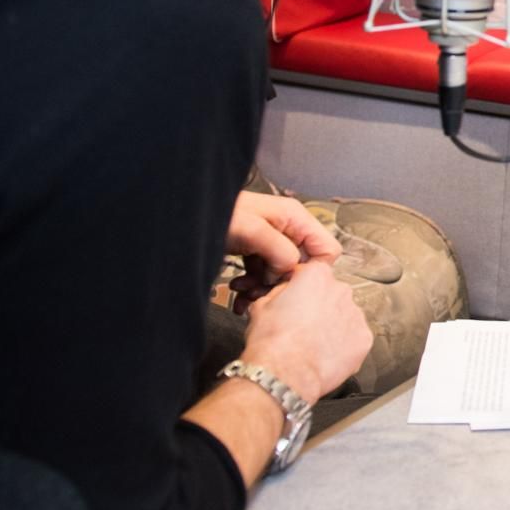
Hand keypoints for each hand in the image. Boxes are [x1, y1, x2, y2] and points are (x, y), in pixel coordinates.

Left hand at [227, 191, 339, 312]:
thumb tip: (291, 270)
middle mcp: (287, 229)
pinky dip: (252, 286)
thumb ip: (280, 250)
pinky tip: (237, 291)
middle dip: (282, 283)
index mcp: (294, 218)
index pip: (326, 249)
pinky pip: (263, 274)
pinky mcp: (255, 250)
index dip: (312, 270)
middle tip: (261, 293)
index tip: (290, 283)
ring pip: (282, 273)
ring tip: (243, 294)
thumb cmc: (216, 214)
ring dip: (264, 288)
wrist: (183, 217)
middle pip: (302, 265)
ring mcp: (271, 241)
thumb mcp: (252, 230)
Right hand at [240, 260, 371, 403]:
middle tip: (303, 327)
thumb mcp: (262, 305)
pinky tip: (326, 355)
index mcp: (317, 276)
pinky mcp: (364, 338)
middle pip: (332, 295)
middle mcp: (341, 290)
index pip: (313, 273)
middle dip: (320, 308)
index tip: (297, 300)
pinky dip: (344, 346)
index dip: (302, 289)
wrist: (283, 374)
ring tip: (313, 344)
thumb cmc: (271, 342)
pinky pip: (355, 339)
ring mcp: (356, 315)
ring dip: (333, 327)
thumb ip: (280, 292)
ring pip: (345, 317)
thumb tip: (285, 293)